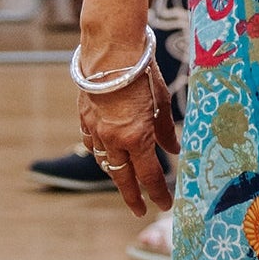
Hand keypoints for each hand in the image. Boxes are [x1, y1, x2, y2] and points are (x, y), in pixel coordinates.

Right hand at [76, 32, 178, 217]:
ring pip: (105, 162)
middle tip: (140, 210)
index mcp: (137, 137)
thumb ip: (166, 129)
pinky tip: (107, 153)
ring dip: (117, 173)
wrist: (110, 49)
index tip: (165, 204)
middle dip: (133, 196)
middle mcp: (114, 139)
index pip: (150, 175)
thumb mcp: (161, 100)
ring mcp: (96, 130)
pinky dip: (101, 152)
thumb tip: (174, 150)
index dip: (158, 192)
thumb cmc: (142, 71)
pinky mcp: (84, 118)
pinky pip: (92, 144)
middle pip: (123, 177)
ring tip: (126, 181)